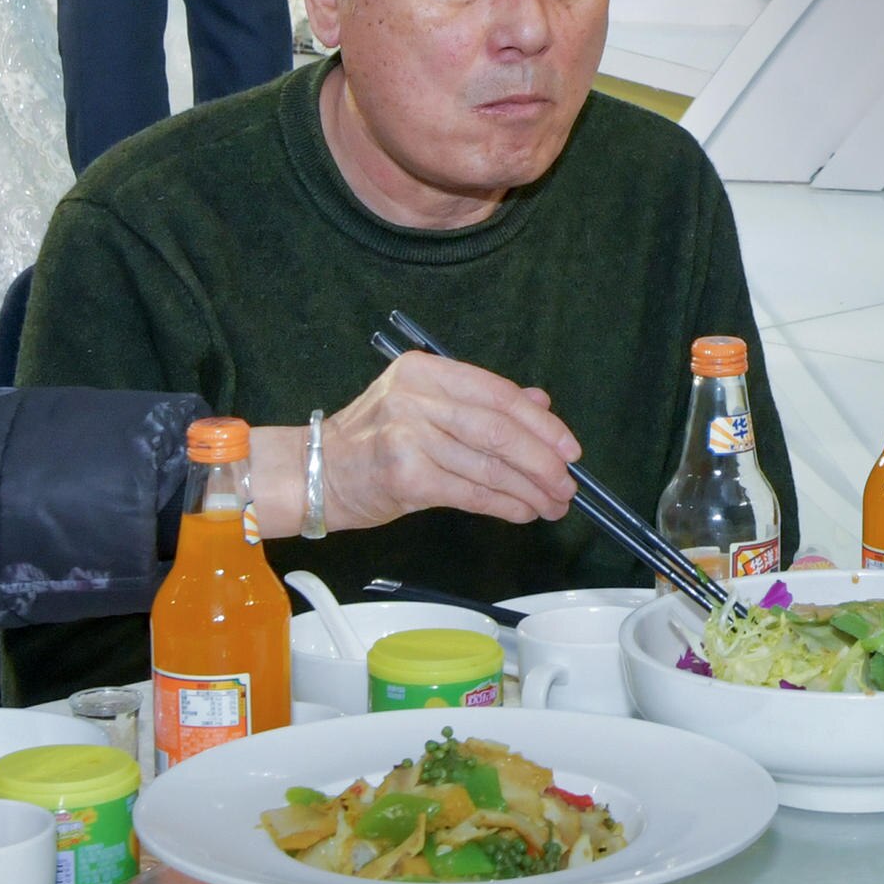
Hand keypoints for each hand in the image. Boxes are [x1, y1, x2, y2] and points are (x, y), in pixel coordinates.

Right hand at [312, 356, 583, 533]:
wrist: (314, 472)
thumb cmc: (372, 441)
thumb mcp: (424, 405)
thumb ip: (480, 402)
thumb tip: (541, 403)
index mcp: (426, 371)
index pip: (498, 393)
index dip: (542, 423)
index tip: (569, 448)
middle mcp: (416, 397)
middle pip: (499, 429)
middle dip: (542, 461)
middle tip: (567, 484)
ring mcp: (408, 436)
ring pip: (488, 465)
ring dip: (529, 489)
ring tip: (552, 504)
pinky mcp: (405, 476)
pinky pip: (470, 492)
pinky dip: (503, 505)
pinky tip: (522, 512)